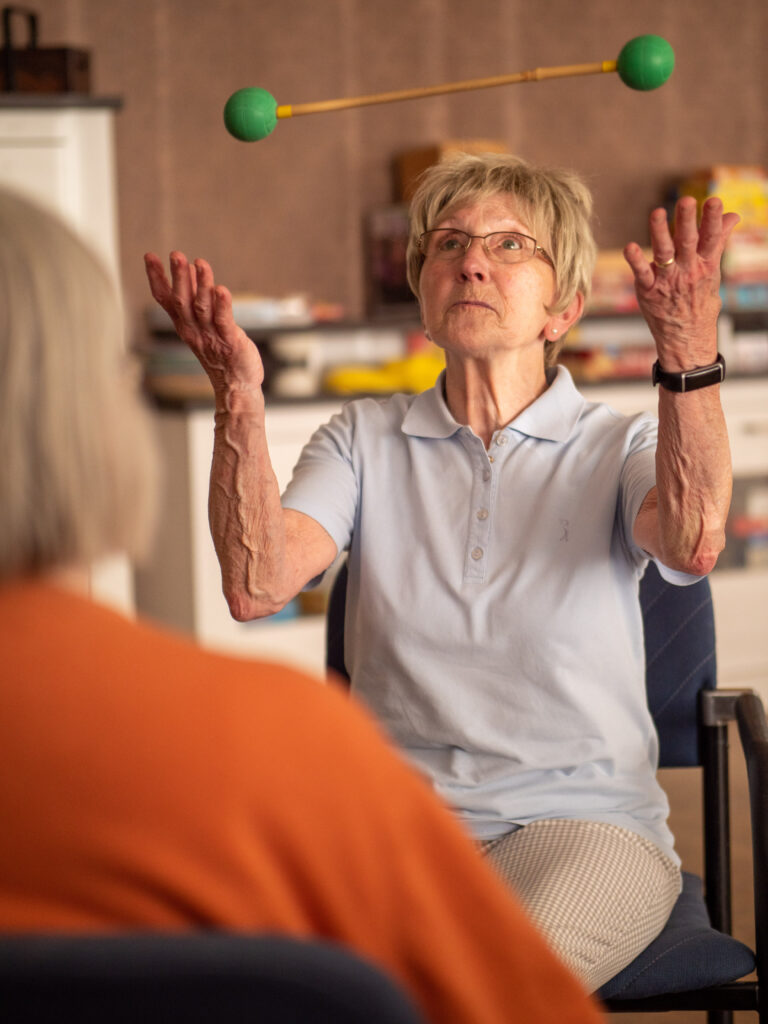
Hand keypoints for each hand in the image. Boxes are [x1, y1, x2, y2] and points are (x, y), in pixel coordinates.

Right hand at [144, 251, 264, 397]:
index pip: (165, 299)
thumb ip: (196, 298)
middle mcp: (194, 330)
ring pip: (201, 308)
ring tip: (199, 263)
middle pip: (182, 301)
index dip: (157, 278)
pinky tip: (221, 289)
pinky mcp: (230, 341)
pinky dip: (222, 305)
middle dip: (179, 277)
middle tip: (176, 255)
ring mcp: (211, 336)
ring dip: (200, 285)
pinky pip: (223, 321)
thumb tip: (191, 268)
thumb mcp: (202, 324)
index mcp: (184, 325)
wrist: (236, 385)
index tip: (149, 256)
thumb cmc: (221, 352)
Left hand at [623, 196, 739, 370]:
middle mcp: (687, 270)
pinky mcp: (649, 290)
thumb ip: (718, 241)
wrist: (686, 336)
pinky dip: (635, 261)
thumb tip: (732, 215)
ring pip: (664, 253)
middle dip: (687, 221)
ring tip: (657, 212)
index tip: (714, 201)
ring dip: (660, 233)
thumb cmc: (699, 298)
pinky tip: (629, 248)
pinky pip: (642, 273)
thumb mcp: (713, 271)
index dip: (712, 220)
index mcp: (705, 264)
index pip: (711, 238)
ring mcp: (667, 280)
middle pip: (687, 242)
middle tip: (686, 200)